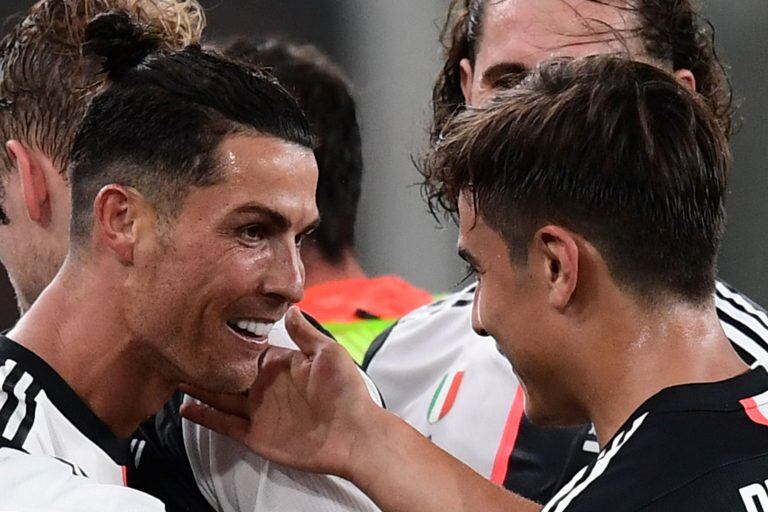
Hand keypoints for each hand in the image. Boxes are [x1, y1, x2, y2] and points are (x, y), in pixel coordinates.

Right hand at [180, 306, 379, 477]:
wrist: (355, 435)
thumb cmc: (347, 392)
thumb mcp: (329, 353)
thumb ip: (305, 333)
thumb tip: (290, 307)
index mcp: (280, 365)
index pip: (246, 351)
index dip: (226, 343)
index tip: (203, 330)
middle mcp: (265, 387)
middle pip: (227, 374)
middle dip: (205, 365)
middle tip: (178, 351)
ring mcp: (259, 412)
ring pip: (220, 398)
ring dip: (198, 389)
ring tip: (173, 376)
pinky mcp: (256, 435)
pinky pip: (224, 425)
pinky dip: (205, 418)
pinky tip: (185, 409)